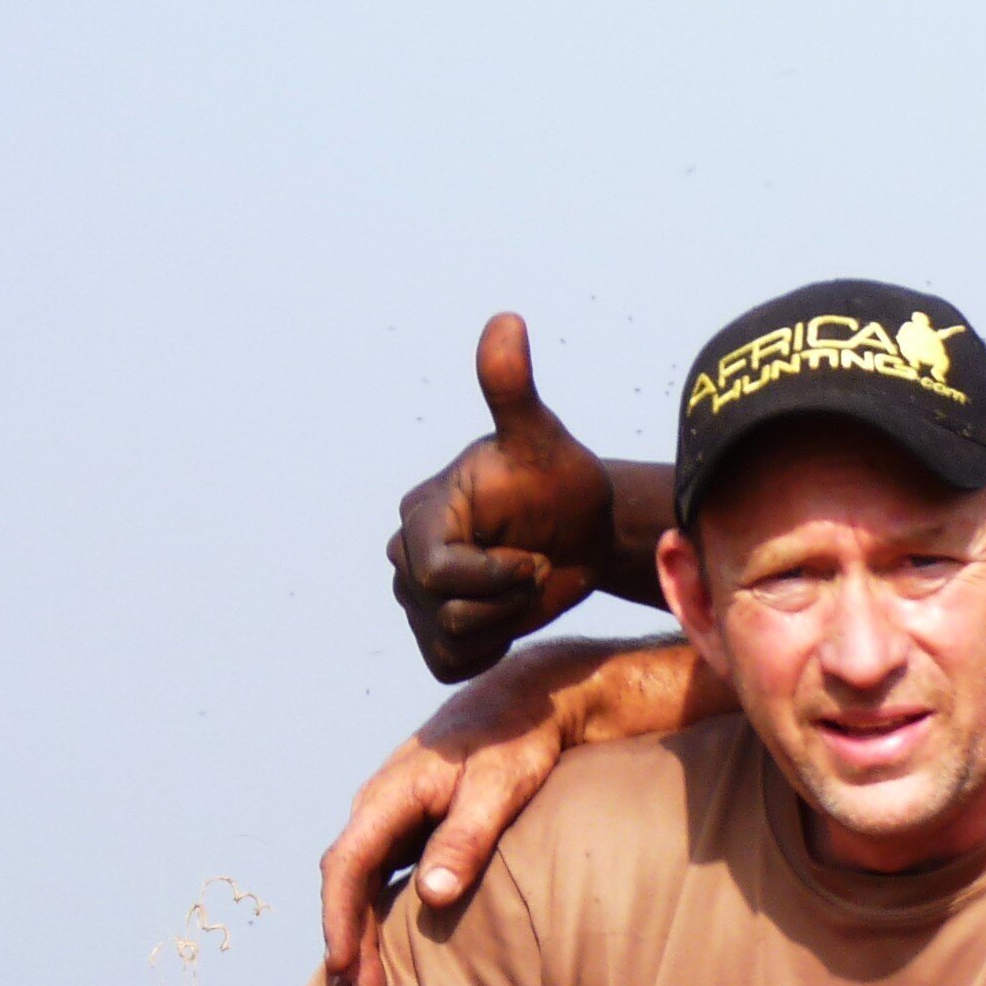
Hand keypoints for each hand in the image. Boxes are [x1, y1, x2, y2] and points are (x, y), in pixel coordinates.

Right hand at [319, 640, 611, 985]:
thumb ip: (466, 838)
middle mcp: (379, 807)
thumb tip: (431, 896)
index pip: (348, 866)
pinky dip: (379, 915)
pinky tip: (391, 950)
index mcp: (388, 795)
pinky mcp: (413, 825)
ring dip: (360, 934)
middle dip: (348, 943)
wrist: (528, 699)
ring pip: (361, 883)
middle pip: (347, 884)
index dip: (341, 920)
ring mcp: (393, 817)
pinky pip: (383, 876)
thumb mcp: (499, 787)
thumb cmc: (517, 740)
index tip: (344, 966)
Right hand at [389, 314, 620, 682]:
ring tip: (522, 585)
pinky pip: (453, 664)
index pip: (440, 572)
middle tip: (533, 565)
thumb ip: (512, 387)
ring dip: (504, 622)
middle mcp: (405, 556)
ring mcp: (415, 599)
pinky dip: (490, 648)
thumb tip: (506, 321)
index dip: (494, 574)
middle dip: (505, 598)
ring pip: (453, 641)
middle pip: (447, 611)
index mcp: (421, 514)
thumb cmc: (560, 480)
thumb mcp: (541, 437)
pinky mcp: (435, 635)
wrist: (581, 529)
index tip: (534, 555)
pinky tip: (509, 614)